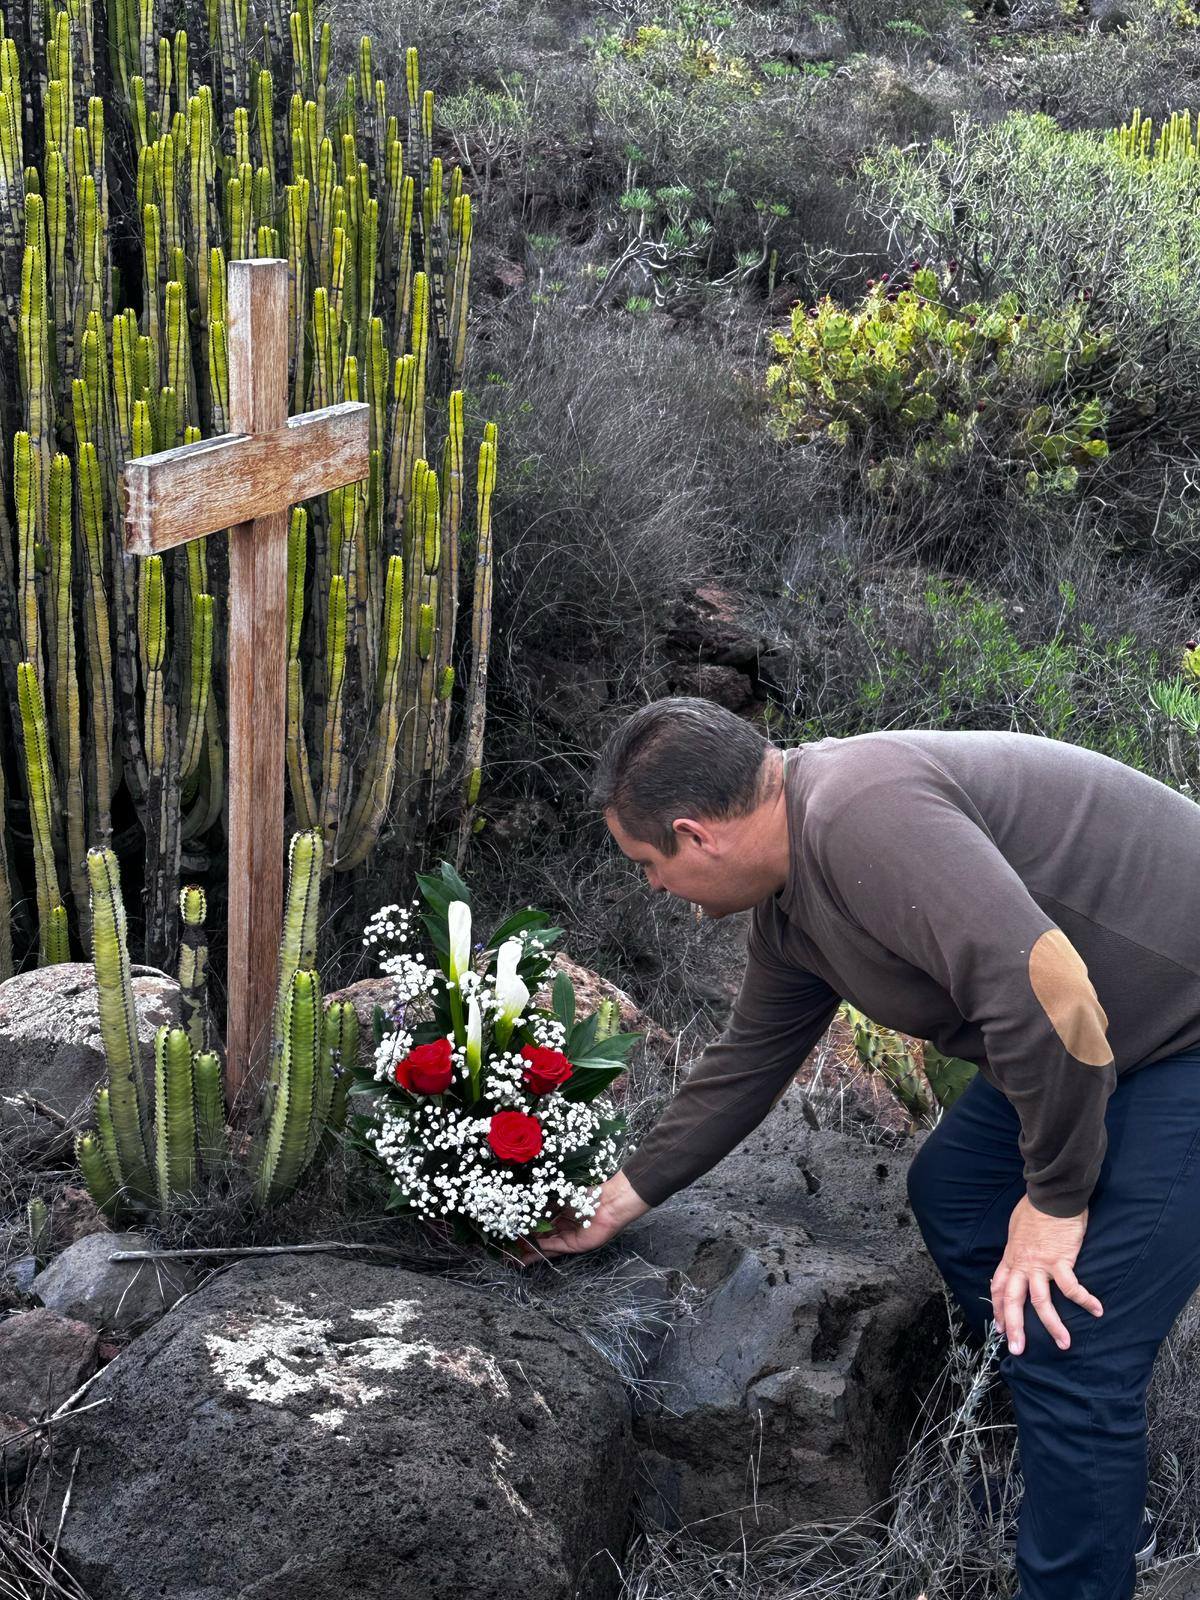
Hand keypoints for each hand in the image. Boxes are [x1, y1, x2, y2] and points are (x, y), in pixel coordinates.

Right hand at [510, 1170, 650, 1267]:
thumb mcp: (559, 1195)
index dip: (524, 1226)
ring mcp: (566, 1236)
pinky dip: (539, 1252)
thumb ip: (543, 1203)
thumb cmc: (586, 1195)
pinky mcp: (572, 1246)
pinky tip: (526, 1256)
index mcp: (559, 1211)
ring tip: (512, 1256)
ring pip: (543, 1245)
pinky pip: (552, 1250)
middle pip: (539, 1235)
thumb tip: (523, 1206)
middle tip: (507, 1247)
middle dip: (524, 1242)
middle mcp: (561, 1225)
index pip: (538, 1221)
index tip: (509, 1229)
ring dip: (529, 1250)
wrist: (607, 1203)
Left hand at [990, 1194, 1102, 1354]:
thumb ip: (1018, 1248)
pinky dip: (1085, 1300)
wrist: (1051, 1194)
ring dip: (1053, 1326)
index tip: (1000, 1328)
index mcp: (1011, 1257)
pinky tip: (1097, 1310)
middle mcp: (1022, 1264)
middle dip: (1015, 1328)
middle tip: (1017, 1350)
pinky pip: (1072, 1287)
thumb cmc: (1035, 1207)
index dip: (998, 1309)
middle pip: (1013, 1300)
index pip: (998, 1288)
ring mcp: (1041, 1264)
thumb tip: (1020, 1258)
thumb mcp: (1017, 1229)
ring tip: (1064, 1344)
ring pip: (1041, 1302)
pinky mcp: (1061, 1260)